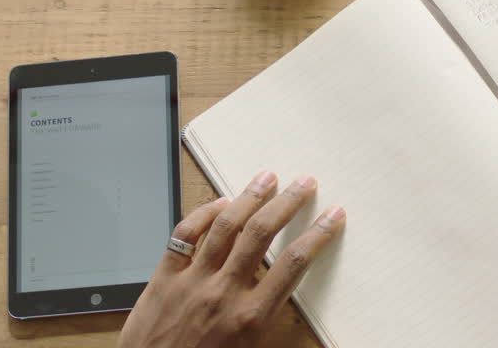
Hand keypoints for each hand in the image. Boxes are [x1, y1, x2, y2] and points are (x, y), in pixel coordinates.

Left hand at [118, 171, 345, 347]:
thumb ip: (267, 319)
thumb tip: (287, 288)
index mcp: (250, 318)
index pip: (293, 264)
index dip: (317, 235)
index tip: (333, 216)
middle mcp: (223, 293)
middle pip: (261, 234)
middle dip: (288, 203)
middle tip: (304, 182)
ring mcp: (191, 281)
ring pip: (225, 226)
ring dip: (250, 197)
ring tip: (267, 177)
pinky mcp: (164, 277)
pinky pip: (185, 234)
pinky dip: (204, 213)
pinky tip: (220, 203)